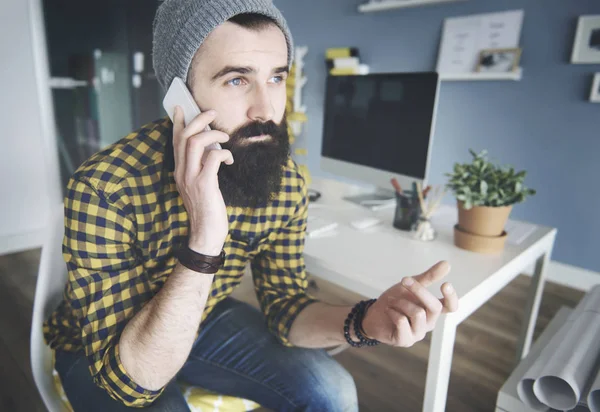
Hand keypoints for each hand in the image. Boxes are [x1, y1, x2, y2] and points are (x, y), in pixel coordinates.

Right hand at [172, 106, 233, 255]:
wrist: (205, 234)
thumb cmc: (207, 210)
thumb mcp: (199, 186)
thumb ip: (200, 168)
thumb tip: (211, 149)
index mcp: (179, 171)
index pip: (175, 141)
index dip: (178, 122)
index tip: (181, 107)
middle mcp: (182, 172)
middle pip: (185, 136)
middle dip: (199, 119)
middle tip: (212, 113)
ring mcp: (191, 178)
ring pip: (196, 142)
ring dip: (214, 134)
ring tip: (225, 137)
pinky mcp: (204, 184)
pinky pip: (213, 157)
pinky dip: (224, 153)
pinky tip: (230, 159)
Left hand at [362, 261, 458, 346]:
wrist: (373, 315)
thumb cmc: (395, 300)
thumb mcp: (410, 285)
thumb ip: (428, 277)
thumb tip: (447, 264)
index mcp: (433, 310)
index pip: (450, 307)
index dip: (451, 297)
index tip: (445, 284)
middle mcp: (429, 323)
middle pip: (435, 307)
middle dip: (419, 291)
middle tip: (404, 280)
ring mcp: (418, 333)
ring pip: (418, 313)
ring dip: (401, 302)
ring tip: (392, 301)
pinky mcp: (405, 340)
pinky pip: (403, 322)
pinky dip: (393, 312)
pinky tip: (388, 311)